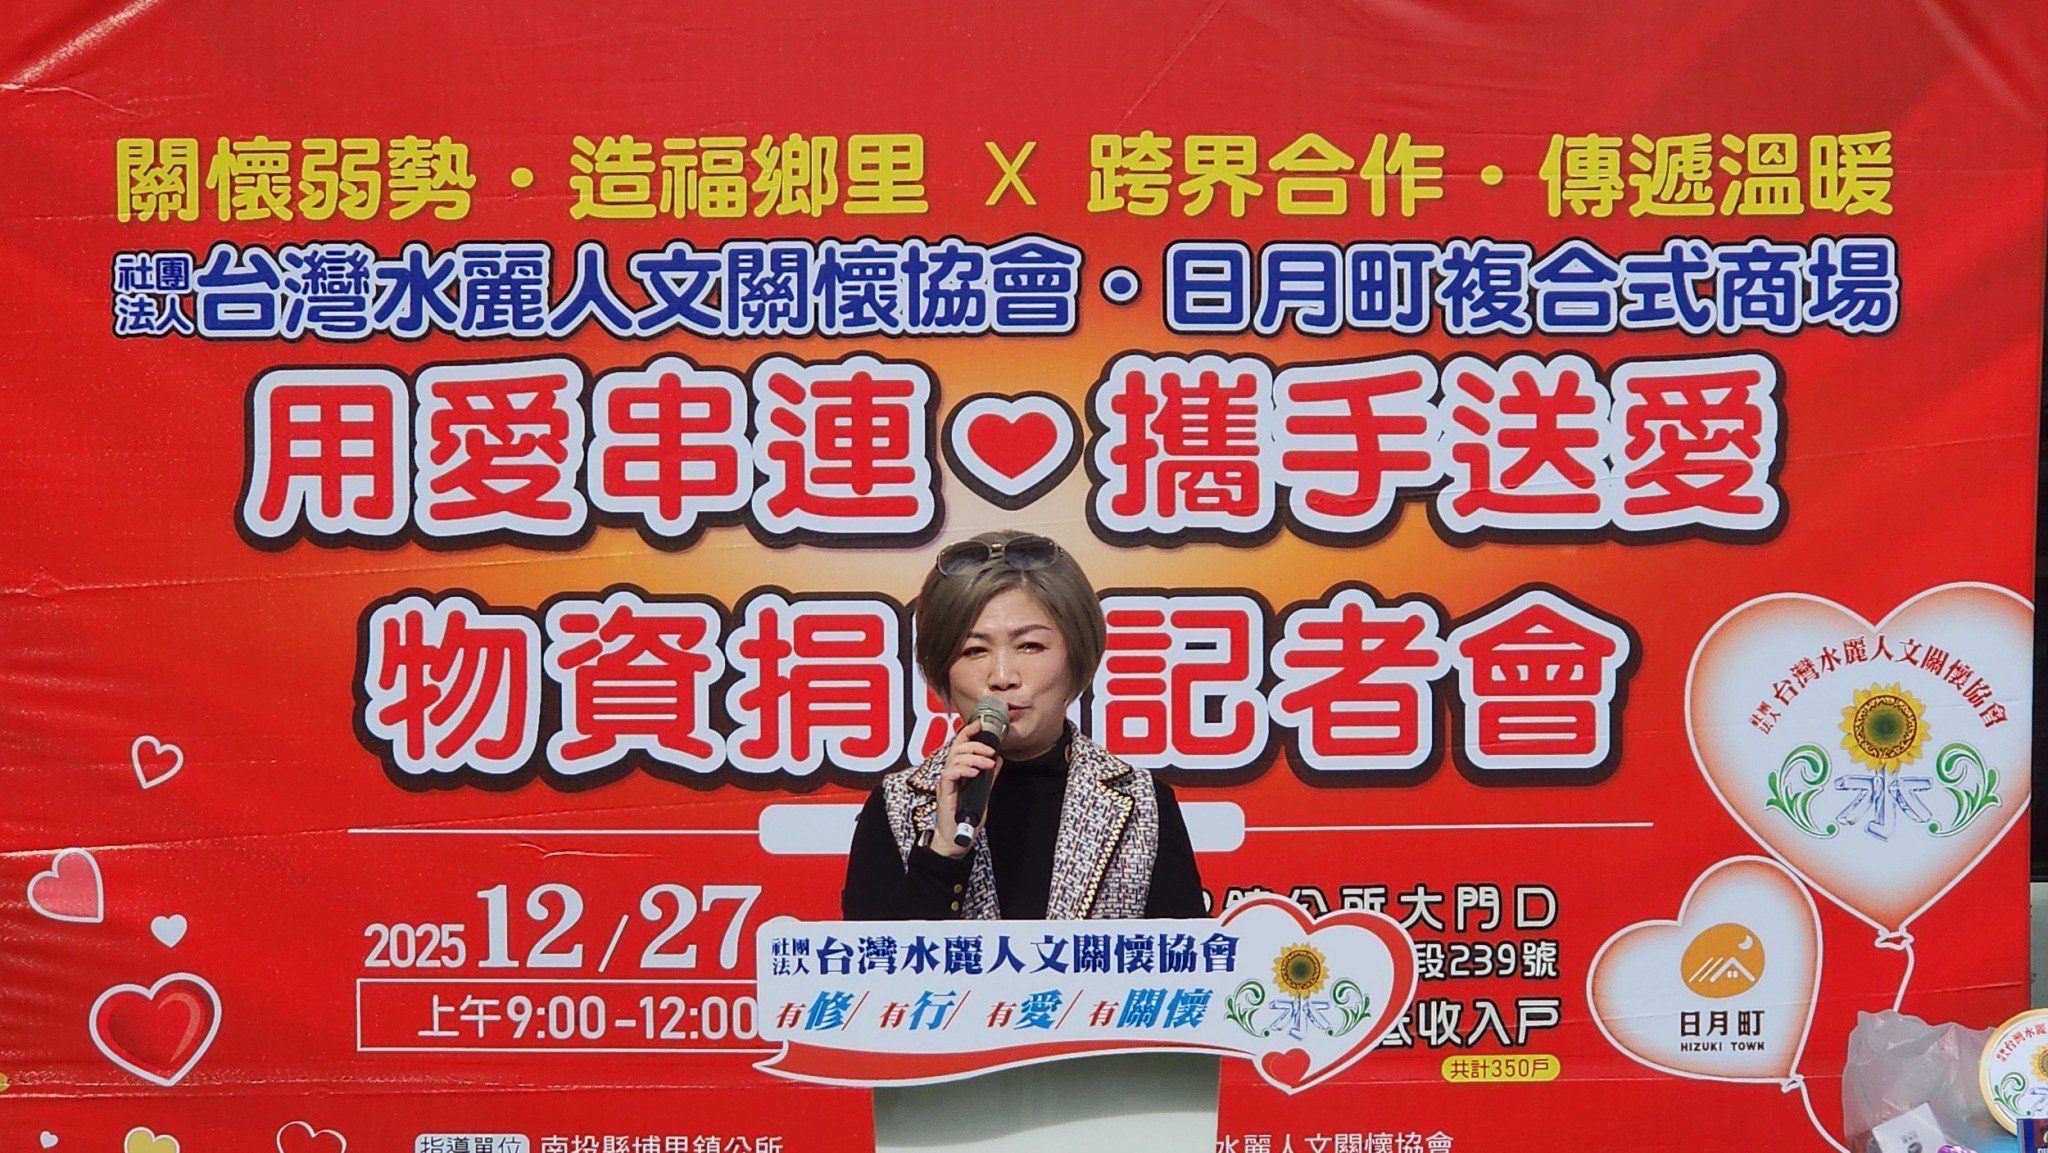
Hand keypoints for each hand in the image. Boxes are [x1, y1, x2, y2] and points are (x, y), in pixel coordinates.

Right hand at [931, 717, 1001, 858]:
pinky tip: (975, 772)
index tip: (981, 723)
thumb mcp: (983, 793)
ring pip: (955, 758)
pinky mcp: (944, 792)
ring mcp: (946, 782)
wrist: (955, 840)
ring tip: (987, 764)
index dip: (969, 731)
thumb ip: (989, 777)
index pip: (960, 745)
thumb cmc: (965, 819)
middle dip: (975, 744)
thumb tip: (999, 760)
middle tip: (991, 751)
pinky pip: (950, 773)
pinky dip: (964, 769)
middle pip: (957, 747)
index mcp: (958, 772)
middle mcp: (950, 774)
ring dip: (974, 757)